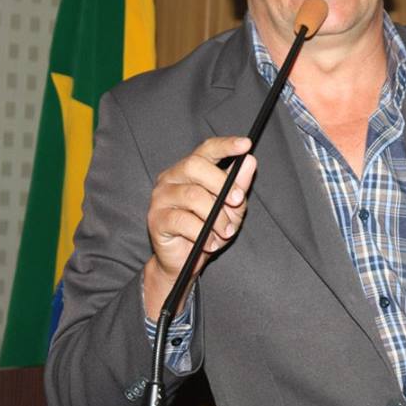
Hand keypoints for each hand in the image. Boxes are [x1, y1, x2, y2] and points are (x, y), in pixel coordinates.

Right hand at [142, 136, 256, 317]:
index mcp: (190, 169)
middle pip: (195, 166)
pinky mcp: (155, 219)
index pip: (207, 149)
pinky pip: (183, 221)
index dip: (226, 145)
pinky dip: (202, 233)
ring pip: (192, 196)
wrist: (184, 261)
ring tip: (225, 232)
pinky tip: (210, 242)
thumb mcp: (231, 208)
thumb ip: (239, 185)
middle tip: (237, 201)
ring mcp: (161, 197)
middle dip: (221, 183)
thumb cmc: (207, 230)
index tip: (246, 144)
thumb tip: (250, 161)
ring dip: (216, 216)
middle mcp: (171, 177)